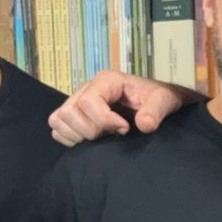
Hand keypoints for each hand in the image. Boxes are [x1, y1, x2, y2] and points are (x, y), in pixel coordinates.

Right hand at [48, 70, 195, 147]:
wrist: (158, 101)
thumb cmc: (159, 97)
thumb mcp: (164, 100)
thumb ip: (155, 111)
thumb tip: (144, 125)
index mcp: (106, 81)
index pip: (88, 102)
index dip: (104, 120)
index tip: (125, 129)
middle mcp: (88, 89)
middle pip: (69, 112)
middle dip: (90, 130)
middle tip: (111, 134)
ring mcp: (78, 101)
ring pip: (59, 120)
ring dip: (78, 134)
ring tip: (101, 137)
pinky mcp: (75, 115)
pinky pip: (57, 127)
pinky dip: (69, 138)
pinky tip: (91, 140)